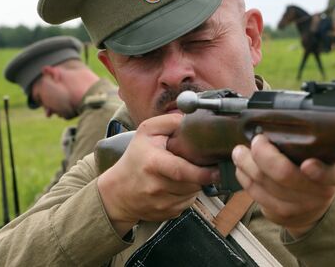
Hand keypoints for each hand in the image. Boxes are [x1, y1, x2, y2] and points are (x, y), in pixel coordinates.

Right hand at [97, 114, 218, 236]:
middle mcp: (156, 187)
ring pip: (192, 194)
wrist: (117, 192)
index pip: (182, 171)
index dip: (203, 172)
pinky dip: (187, 195)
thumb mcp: (146, 132)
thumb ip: (170, 122)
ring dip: (195, 184)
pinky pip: (187, 204)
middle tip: (199, 164)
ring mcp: (161, 204)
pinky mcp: (166, 214)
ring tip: (184, 173)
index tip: (217, 169)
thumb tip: (192, 120)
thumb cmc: (135, 158)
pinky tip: (177, 186)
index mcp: (153, 164)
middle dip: (202, 175)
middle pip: (193, 183)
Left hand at [232, 134, 334, 237]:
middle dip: (264, 154)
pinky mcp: (281, 215)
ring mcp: (300, 206)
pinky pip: (257, 195)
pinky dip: (245, 178)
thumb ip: (309, 143)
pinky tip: (242, 168)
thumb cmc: (313, 172)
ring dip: (247, 165)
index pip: (332, 175)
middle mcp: (320, 193)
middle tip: (257, 140)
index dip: (319, 171)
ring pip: (265, 184)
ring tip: (240, 152)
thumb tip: (277, 122)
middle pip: (286, 175)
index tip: (307, 164)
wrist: (313, 207)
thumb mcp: (323, 156)